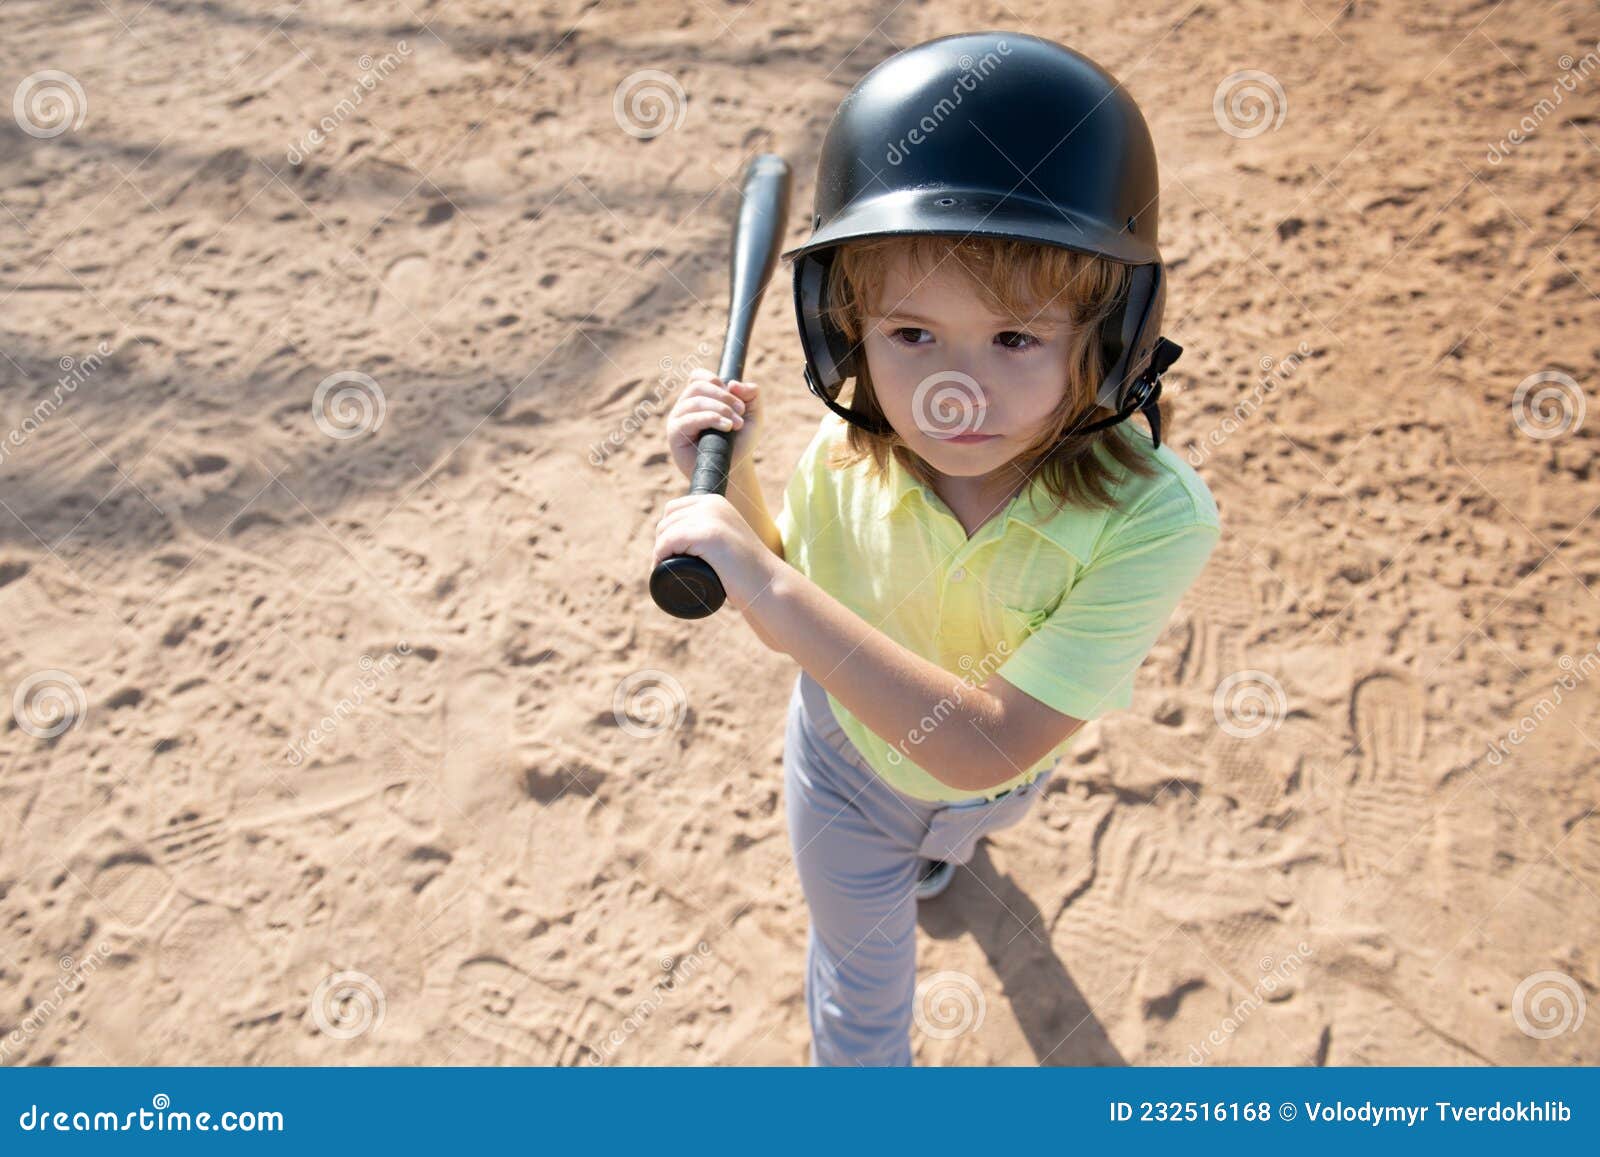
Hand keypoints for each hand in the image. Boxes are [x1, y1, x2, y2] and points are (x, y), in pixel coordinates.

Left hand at [652, 492, 777, 614]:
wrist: (768, 586)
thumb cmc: (745, 572)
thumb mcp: (726, 540)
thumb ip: (709, 533)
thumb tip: (682, 543)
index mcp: (715, 501)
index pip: (674, 509)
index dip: (666, 532)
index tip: (668, 556)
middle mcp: (713, 504)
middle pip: (667, 519)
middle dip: (661, 543)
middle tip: (666, 567)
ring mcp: (711, 518)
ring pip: (665, 531)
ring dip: (659, 552)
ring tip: (665, 571)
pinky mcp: (709, 534)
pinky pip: (668, 541)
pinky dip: (660, 556)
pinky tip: (662, 569)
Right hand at [666, 369, 760, 481]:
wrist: (734, 469)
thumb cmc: (740, 441)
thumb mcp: (753, 414)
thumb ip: (751, 394)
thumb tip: (733, 383)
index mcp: (698, 398)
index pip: (698, 376)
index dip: (716, 381)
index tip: (736, 397)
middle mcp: (685, 406)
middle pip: (699, 386)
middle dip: (724, 397)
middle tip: (741, 412)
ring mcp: (678, 419)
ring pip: (696, 401)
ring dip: (721, 409)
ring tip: (737, 424)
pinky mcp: (674, 434)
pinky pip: (689, 419)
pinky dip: (711, 418)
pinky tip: (726, 427)